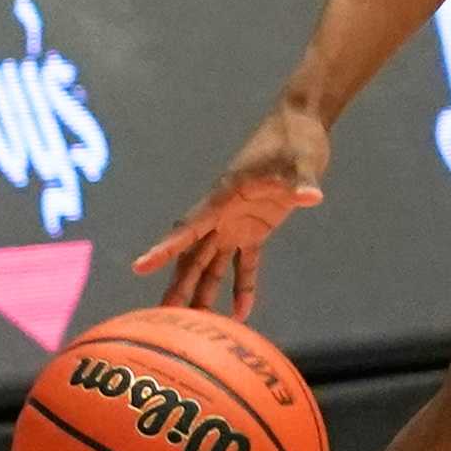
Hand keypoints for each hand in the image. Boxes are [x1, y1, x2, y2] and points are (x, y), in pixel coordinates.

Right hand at [134, 103, 331, 317]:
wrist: (302, 124)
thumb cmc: (296, 137)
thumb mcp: (302, 160)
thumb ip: (301, 182)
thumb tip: (310, 196)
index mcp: (225, 194)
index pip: (190, 226)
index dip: (166, 247)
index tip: (140, 267)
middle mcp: (223, 211)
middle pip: (193, 253)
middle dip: (178, 284)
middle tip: (161, 318)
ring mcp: (237, 220)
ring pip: (212, 262)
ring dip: (203, 292)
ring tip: (193, 326)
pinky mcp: (257, 227)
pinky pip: (245, 262)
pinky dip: (243, 287)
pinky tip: (241, 314)